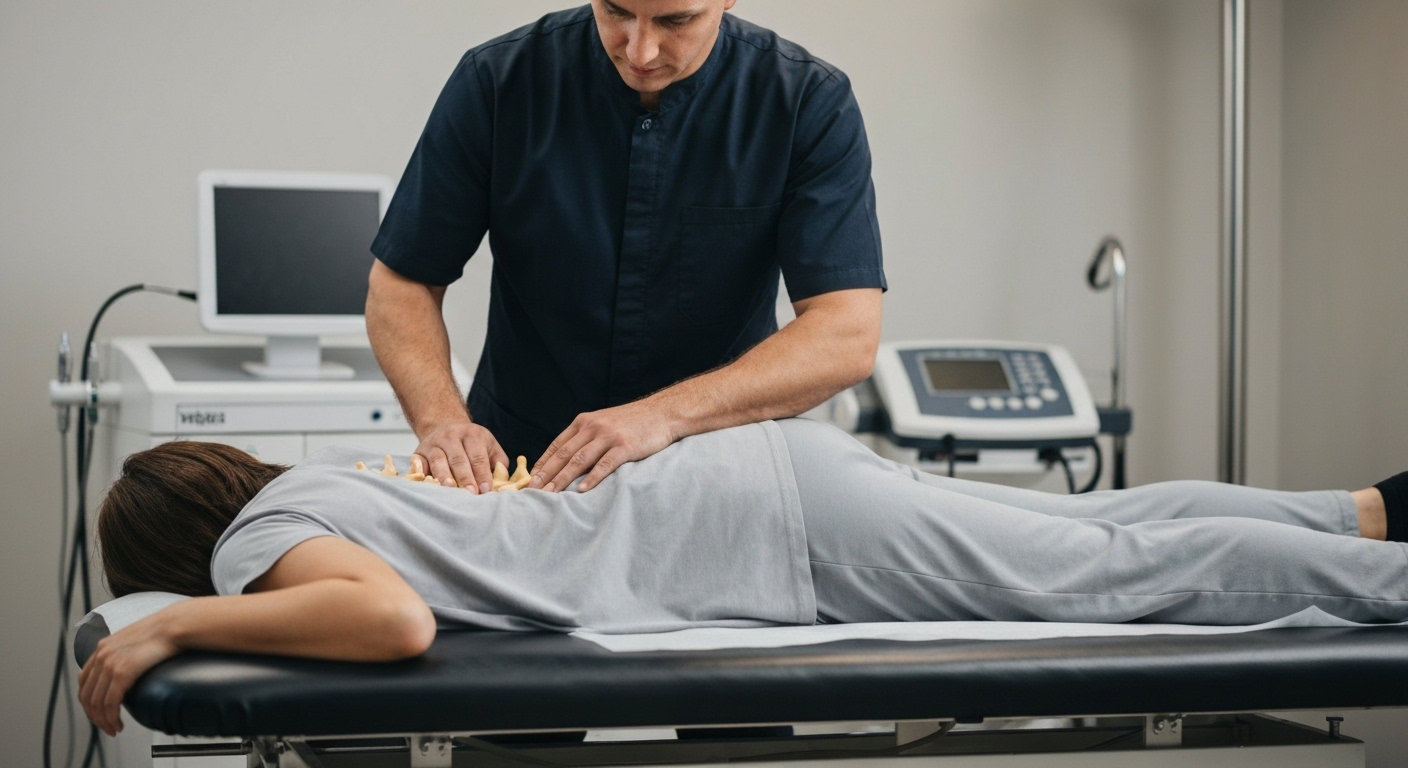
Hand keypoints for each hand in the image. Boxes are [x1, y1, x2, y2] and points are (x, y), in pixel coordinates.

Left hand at [78, 616, 179, 736]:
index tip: (98, 713)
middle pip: (87, 696)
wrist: (174, 625)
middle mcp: (101, 656)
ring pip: (97, 703)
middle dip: (95, 717)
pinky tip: (118, 725)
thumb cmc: (164, 632)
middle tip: (106, 727)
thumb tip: (129, 667)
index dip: (88, 702)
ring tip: (114, 729)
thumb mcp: (135, 640)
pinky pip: (110, 703)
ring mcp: (110, 664)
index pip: (84, 682)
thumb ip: (124, 653)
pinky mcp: (122, 672)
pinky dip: (112, 718)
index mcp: (102, 648)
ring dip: (103, 721)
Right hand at [414, 420, 508, 493]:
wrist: (445, 426)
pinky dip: (420, 470)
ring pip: (439, 461)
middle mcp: (451, 436)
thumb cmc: (471, 444)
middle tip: (471, 493)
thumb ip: (498, 461)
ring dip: (444, 476)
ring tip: (450, 488)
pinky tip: (424, 479)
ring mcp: (434, 443)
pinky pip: (419, 462)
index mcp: (472, 434)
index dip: (482, 473)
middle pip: (459, 459)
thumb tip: (502, 479)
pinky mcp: (419, 452)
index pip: (478, 457)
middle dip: (465, 477)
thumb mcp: (489, 445)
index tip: (485, 489)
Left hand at [531, 401, 676, 491]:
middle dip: (546, 474)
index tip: (530, 480)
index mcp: (584, 422)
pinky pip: (605, 465)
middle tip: (532, 491)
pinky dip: (592, 478)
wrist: (662, 413)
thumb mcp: (603, 422)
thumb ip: (586, 436)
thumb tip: (566, 459)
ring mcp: (609, 436)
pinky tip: (581, 490)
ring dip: (563, 478)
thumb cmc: (633, 422)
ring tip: (551, 494)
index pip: (557, 445)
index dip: (542, 463)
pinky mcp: (625, 446)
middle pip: (564, 454)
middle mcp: (593, 427)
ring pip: (579, 460)